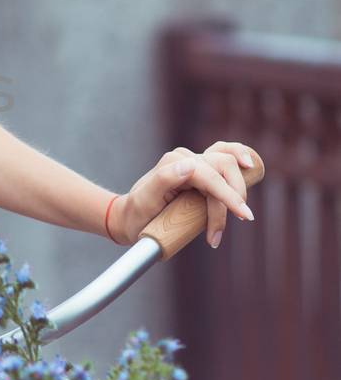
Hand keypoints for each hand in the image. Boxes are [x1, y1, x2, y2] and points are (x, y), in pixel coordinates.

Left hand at [110, 141, 256, 248]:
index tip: (243, 216)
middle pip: (223, 167)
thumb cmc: (138, 213)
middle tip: (233, 224)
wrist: (130, 218)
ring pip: (227, 160)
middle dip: (234, 195)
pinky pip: (223, 155)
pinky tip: (249, 164)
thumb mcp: (145, 200)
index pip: (210, 177)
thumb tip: (191, 165)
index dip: (229, 196)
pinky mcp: (200, 168)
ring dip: (239, 183)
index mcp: (174, 163)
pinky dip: (238, 155)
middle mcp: (185, 158)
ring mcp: (193, 161)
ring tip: (241, 208)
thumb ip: (164, 179)